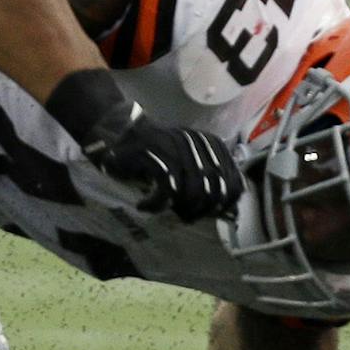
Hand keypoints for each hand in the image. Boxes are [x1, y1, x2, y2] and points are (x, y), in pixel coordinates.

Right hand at [44, 69, 243, 221]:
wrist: (117, 133)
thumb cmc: (153, 153)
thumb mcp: (184, 160)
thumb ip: (205, 177)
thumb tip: (225, 209)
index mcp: (206, 143)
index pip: (233, 179)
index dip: (226, 203)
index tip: (214, 214)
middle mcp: (193, 143)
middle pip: (213, 188)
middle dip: (201, 209)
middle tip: (186, 216)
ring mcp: (172, 146)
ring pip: (192, 190)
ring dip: (181, 208)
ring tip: (169, 211)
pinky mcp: (151, 153)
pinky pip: (165, 188)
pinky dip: (156, 203)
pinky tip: (145, 205)